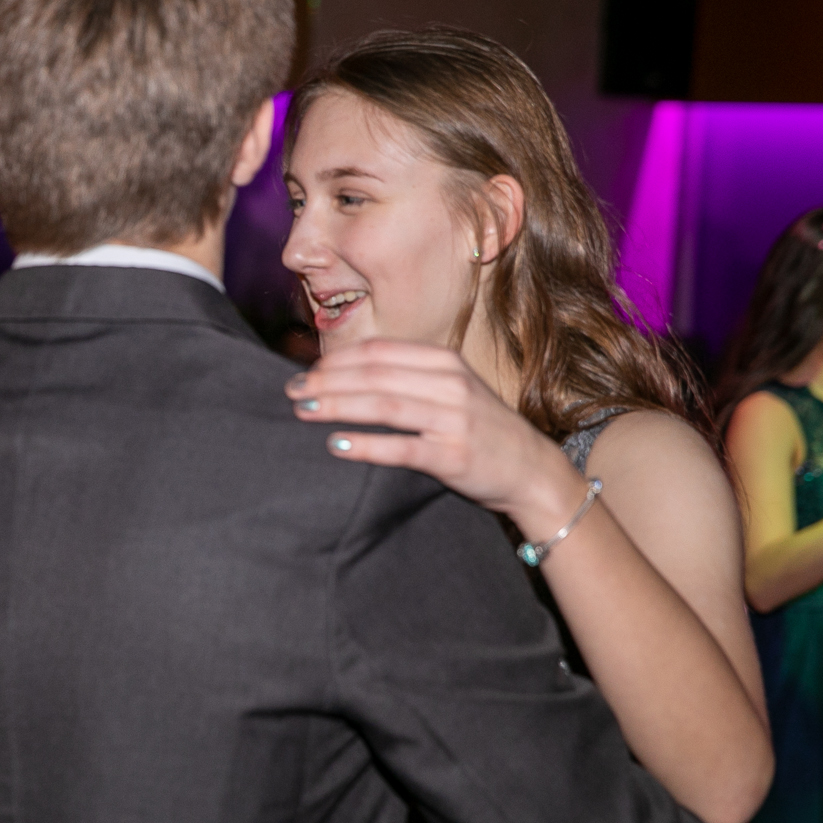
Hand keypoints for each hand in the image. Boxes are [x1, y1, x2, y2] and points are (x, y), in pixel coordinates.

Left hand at [285, 338, 588, 533]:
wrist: (530, 470)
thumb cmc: (478, 430)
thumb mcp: (449, 390)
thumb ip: (407, 378)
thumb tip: (344, 375)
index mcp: (444, 362)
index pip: (378, 352)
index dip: (336, 360)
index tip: (304, 372)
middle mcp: (449, 384)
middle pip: (374, 375)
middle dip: (327, 381)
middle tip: (292, 392)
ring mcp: (453, 419)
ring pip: (383, 405)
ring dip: (337, 405)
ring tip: (304, 410)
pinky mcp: (454, 455)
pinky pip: (402, 447)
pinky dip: (367, 445)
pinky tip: (337, 446)